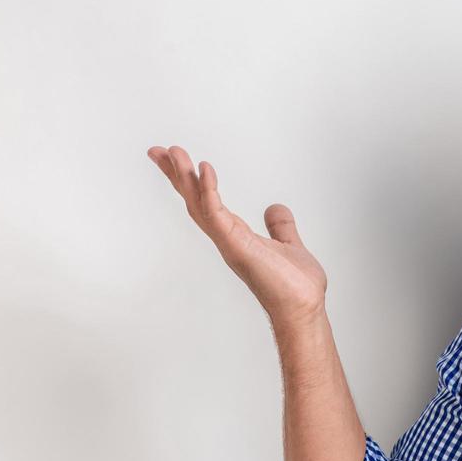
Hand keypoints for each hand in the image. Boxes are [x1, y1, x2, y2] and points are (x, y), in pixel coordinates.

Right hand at [148, 145, 327, 324]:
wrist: (304, 309)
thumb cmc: (295, 287)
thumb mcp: (288, 244)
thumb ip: (280, 227)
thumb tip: (274, 209)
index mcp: (235, 235)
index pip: (206, 203)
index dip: (190, 181)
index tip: (175, 158)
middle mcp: (227, 238)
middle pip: (193, 201)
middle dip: (175, 175)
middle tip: (157, 151)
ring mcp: (229, 242)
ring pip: (199, 204)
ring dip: (185, 178)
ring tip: (174, 152)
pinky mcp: (237, 246)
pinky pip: (218, 214)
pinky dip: (210, 191)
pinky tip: (205, 170)